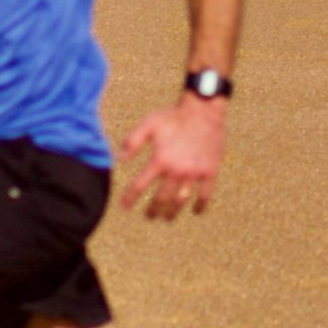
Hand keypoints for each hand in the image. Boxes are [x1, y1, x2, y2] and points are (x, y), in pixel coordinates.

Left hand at [119, 94, 225, 220]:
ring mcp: (194, 173)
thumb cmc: (174, 116)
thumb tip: (118, 159)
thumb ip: (133, 141)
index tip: (124, 207)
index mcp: (160, 159)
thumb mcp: (150, 123)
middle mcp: (176, 170)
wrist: (204, 111)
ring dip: (172, 212)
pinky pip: (205, 195)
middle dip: (153, 210)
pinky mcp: (209, 172)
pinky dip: (200, 205)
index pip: (140, 186)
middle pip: (161, 199)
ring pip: (181, 200)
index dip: (130, 198)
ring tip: (167, 217)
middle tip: (149, 216)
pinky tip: (196, 211)